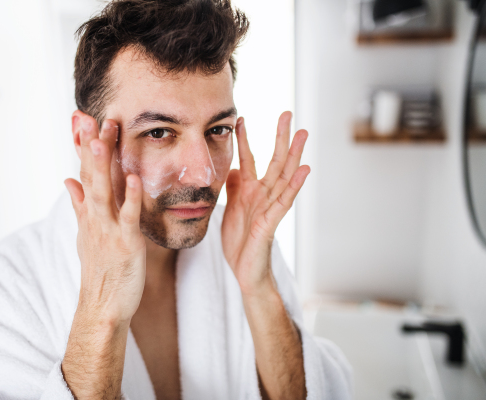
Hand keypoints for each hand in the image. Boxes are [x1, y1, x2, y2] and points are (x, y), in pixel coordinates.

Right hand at [65, 113, 145, 323]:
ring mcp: (108, 230)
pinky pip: (127, 217)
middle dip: (91, 145)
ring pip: (103, 191)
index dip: (84, 147)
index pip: (85, 173)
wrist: (103, 307)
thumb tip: (68, 179)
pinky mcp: (125, 244)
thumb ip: (79, 205)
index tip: (84, 120)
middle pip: (91, 176)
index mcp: (89, 214)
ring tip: (102, 136)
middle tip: (92, 116)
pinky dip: (129, 197)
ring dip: (102, 164)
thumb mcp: (86, 234)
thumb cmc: (100, 271)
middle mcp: (95, 218)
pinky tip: (132, 177)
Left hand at [222, 112, 309, 296]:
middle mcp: (263, 196)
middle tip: (288, 114)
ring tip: (302, 135)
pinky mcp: (271, 224)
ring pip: (284, 177)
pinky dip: (294, 186)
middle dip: (281, 138)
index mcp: (250, 192)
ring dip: (294, 156)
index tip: (241, 119)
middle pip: (275, 161)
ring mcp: (270, 208)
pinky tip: (304, 170)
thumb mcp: (231, 209)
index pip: (249, 159)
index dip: (245, 140)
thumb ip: (234, 188)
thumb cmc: (240, 242)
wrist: (244, 272)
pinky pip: (284, 202)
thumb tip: (236, 168)